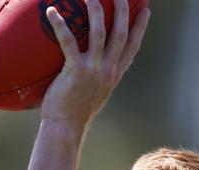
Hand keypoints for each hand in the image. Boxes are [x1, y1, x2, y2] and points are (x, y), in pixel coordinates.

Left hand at [40, 0, 149, 128]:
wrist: (66, 127)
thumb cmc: (75, 113)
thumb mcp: (95, 95)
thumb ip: (99, 79)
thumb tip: (96, 70)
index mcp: (114, 75)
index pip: (132, 47)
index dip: (140, 28)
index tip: (145, 11)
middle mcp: (108, 70)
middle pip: (120, 32)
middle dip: (122, 9)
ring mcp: (93, 69)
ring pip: (100, 31)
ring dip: (96, 9)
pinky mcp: (75, 70)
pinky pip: (68, 41)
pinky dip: (60, 24)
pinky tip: (53, 11)